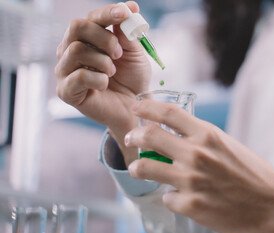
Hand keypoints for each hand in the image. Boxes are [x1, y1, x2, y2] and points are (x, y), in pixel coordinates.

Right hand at [55, 1, 151, 163]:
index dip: (107, 13)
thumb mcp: (134, 52)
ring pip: (76, 50)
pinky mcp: (66, 91)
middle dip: (103, 37)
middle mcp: (70, 50)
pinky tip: (105, 84)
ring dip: (103, 61)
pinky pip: (78, 76)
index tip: (124, 12)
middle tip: (119, 53)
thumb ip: (128, 32)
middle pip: (77, 27)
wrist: (135, 108)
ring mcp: (65, 70)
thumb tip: (130, 6)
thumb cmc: (132, 79)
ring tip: (113, 71)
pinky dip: (98, 79)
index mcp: (87, 38)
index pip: (90, 17)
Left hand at [124, 100, 273, 232]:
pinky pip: (167, 197)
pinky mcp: (190, 206)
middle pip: (149, 136)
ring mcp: (191, 181)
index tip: (137, 108)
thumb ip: (204, 140)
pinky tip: (182, 198)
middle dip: (134, 136)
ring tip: (139, 169)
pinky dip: (171, 197)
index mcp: (209, 136)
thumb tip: (179, 135)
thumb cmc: (256, 176)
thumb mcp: (231, 147)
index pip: (169, 113)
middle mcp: (197, 154)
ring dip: (138, 167)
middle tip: (131, 138)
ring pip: (145, 167)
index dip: (148, 108)